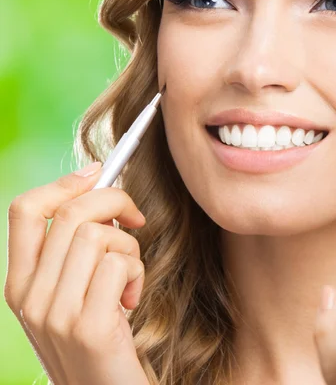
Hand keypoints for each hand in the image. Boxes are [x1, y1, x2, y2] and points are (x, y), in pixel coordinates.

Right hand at [4, 162, 149, 384]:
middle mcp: (30, 298)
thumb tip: (97, 185)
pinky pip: (120, 263)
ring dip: (128, 246)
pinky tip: (131, 299)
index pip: (25, 210)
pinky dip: (137, 272)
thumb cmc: (100, 337)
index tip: (97, 174)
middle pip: (72, 212)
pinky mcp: (89, 327)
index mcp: (21, 284)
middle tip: (134, 220)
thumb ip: (75, 248)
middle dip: (116, 201)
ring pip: (99, 234)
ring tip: (128, 276)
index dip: (64, 182)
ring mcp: (56, 315)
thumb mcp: (75, 291)